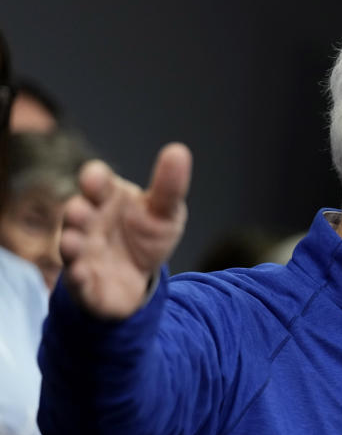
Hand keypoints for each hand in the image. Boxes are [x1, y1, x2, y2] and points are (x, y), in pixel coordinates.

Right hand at [60, 143, 191, 318]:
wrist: (139, 276)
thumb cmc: (147, 234)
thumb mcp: (164, 212)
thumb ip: (169, 187)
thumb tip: (179, 151)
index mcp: (107, 198)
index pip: (97, 183)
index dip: (95, 180)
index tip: (96, 179)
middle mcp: (88, 223)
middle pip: (77, 213)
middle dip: (77, 212)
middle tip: (81, 210)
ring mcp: (83, 253)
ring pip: (71, 247)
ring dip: (70, 244)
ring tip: (73, 242)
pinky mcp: (85, 283)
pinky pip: (77, 282)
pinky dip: (77, 279)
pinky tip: (82, 275)